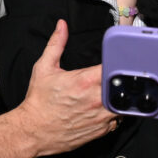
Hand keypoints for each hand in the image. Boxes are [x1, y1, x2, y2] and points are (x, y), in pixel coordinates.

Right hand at [16, 20, 117, 156]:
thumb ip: (56, 44)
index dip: (118, 61)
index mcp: (85, 81)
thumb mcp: (44, 67)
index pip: (114, 66)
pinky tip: (105, 108)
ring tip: (110, 93)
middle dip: (121, 79)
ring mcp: (101, 117)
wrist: (33, 131)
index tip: (116, 60)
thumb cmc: (39, 102)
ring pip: (124, 104)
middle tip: (115, 76)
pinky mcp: (101, 130)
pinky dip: (115, 113)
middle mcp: (97, 99)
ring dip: (120, 97)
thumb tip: (62, 26)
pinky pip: (118, 119)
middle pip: (123, 85)